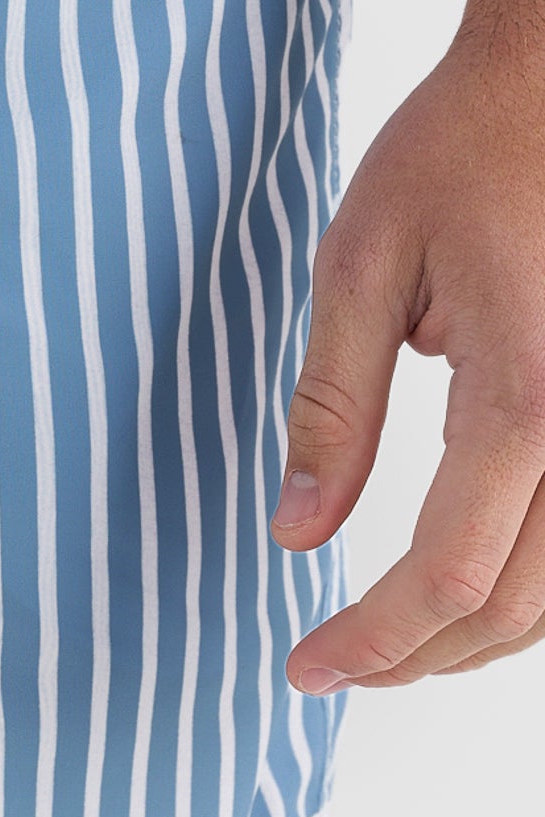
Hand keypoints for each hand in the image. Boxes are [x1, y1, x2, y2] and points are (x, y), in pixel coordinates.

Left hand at [275, 25, 544, 689]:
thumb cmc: (462, 149)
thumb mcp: (361, 264)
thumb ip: (332, 409)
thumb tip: (296, 533)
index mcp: (527, 395)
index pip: (450, 574)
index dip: (373, 641)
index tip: (305, 667)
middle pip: (519, 606)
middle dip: (421, 656)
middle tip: (338, 664)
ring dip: (483, 634)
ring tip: (394, 639)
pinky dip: (533, 584)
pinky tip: (472, 585)